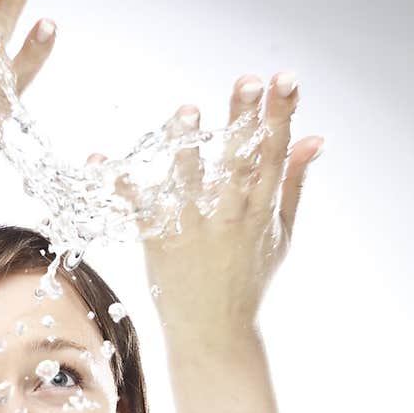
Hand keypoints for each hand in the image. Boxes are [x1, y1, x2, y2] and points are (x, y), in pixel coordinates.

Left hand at [88, 72, 322, 337]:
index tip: (285, 81)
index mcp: (261, 212)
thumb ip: (293, 183)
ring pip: (188, 181)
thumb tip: (315, 137)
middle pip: (238, 161)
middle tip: (247, 80)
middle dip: (243, 120)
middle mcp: (229, 218)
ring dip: (186, 146)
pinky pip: (134, 210)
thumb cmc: (249, 279)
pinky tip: (98, 159)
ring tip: (186, 111)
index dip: (281, 116)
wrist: (214, 332)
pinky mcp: (158, 243)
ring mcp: (192, 231)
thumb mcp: (279, 234)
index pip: (274, 156)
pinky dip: (116, 185)